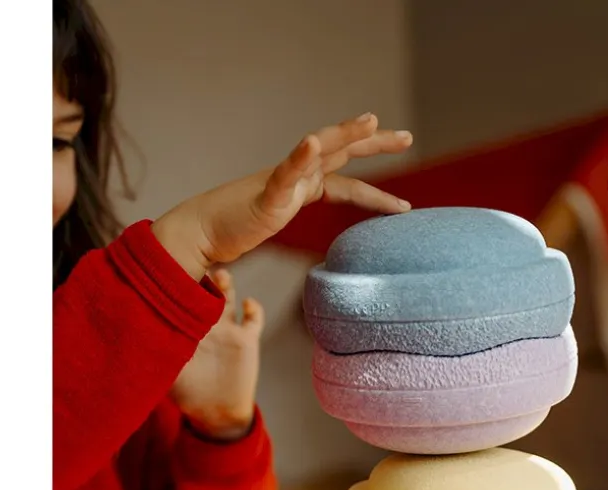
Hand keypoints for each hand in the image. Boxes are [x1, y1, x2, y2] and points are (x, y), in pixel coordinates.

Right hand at [153, 113, 412, 277]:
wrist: (198, 234)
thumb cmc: (230, 232)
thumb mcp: (273, 224)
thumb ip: (289, 219)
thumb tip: (307, 252)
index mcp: (300, 187)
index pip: (346, 180)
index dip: (375, 187)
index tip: (403, 197)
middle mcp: (295, 177)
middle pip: (341, 152)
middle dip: (376, 142)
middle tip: (408, 137)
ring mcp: (280, 182)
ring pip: (318, 150)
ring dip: (344, 133)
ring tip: (371, 120)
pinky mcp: (264, 194)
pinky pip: (285, 171)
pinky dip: (301, 155)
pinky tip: (314, 141)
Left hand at [171, 269, 263, 440]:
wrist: (217, 412)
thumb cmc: (188, 395)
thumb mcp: (167, 376)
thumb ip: (157, 358)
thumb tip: (136, 341)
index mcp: (185, 328)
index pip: (180, 298)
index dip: (177, 283)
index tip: (171, 271)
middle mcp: (205, 324)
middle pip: (203, 289)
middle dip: (200, 276)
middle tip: (196, 267)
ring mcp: (227, 329)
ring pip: (228, 296)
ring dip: (226, 284)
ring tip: (223, 277)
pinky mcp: (246, 339)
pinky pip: (254, 318)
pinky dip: (254, 308)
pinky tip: (249, 304)